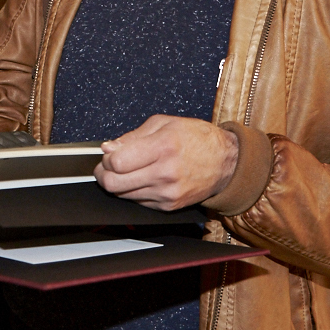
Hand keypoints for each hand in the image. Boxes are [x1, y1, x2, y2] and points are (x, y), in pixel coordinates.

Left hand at [95, 115, 238, 210]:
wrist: (226, 162)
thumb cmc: (197, 138)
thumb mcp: (164, 123)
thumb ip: (132, 136)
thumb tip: (109, 148)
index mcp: (163, 147)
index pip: (118, 162)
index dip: (107, 158)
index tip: (109, 154)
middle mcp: (165, 173)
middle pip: (114, 184)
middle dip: (104, 174)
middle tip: (107, 166)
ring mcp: (167, 193)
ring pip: (123, 195)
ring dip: (119, 184)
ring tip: (128, 170)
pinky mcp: (169, 206)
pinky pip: (138, 202)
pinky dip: (134, 191)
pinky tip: (144, 178)